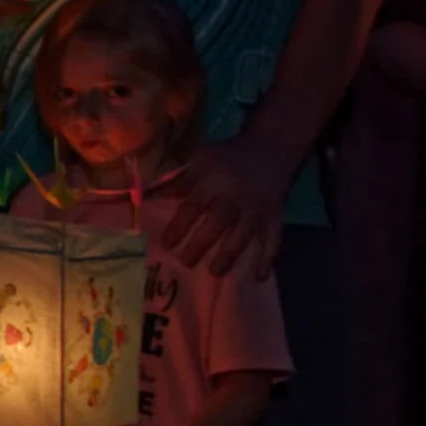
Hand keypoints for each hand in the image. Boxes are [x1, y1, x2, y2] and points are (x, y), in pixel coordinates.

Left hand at [158, 138, 286, 278]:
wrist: (270, 148)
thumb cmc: (226, 156)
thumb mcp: (200, 159)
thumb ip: (178, 180)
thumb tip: (150, 198)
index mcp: (214, 181)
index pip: (194, 205)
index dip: (180, 225)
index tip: (166, 243)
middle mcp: (236, 196)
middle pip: (218, 222)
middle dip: (201, 244)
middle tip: (186, 262)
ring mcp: (257, 208)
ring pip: (244, 234)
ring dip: (230, 254)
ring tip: (215, 272)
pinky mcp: (275, 216)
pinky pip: (273, 238)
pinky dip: (268, 257)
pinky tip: (259, 277)